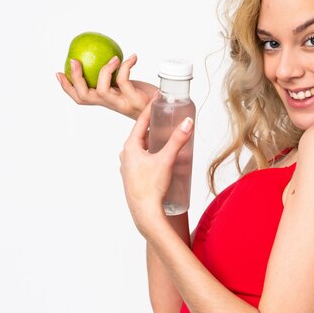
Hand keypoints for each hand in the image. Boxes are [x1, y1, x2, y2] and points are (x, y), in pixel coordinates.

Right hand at [56, 54, 156, 118]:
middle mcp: (112, 104)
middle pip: (85, 96)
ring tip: (114, 58)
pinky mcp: (135, 101)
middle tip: (74, 60)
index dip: (67, 87)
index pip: (81, 98)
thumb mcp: (129, 87)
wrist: (167, 111)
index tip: (58, 72)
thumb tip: (107, 58)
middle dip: (75, 79)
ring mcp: (123, 104)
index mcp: (107, 101)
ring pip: (101, 90)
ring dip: (104, 70)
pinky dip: (126, 67)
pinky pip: (124, 82)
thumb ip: (117, 79)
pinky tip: (133, 57)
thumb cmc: (149, 96)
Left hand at [119, 97, 193, 234]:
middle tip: (166, 115)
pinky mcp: (134, 176)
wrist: (145, 213)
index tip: (158, 99)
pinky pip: (143, 158)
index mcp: (130, 147)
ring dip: (153, 139)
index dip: (150, 109)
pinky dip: (152, 151)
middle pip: (141, 134)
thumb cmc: (150, 188)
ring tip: (167, 134)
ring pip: (142, 147)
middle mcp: (126, 155)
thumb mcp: (166, 160)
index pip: (141, 122)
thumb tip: (187, 122)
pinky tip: (162, 155)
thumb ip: (177, 140)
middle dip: (154, 124)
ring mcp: (129, 167)